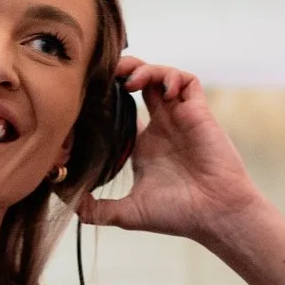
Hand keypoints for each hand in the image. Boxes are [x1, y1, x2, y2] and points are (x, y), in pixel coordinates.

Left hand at [76, 57, 266, 241]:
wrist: (215, 215)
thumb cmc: (178, 215)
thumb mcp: (128, 213)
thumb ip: (98, 209)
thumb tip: (68, 207)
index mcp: (145, 145)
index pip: (123, 109)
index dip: (108, 98)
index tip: (88, 98)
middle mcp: (162, 127)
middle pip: (141, 84)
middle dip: (123, 72)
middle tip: (106, 74)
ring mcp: (181, 118)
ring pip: (162, 76)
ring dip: (145, 70)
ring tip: (129, 81)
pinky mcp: (199, 113)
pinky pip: (188, 81)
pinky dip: (173, 76)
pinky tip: (160, 89)